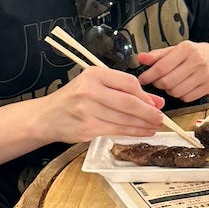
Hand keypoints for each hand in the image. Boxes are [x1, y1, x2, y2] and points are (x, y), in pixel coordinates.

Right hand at [41, 66, 164, 141]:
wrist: (47, 116)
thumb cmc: (74, 98)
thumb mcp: (95, 84)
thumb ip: (123, 90)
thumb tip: (154, 101)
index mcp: (93, 74)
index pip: (128, 83)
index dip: (145, 95)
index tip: (156, 103)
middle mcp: (89, 91)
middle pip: (129, 102)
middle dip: (148, 112)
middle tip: (161, 117)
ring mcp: (87, 111)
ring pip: (124, 119)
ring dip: (143, 124)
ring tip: (154, 126)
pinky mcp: (87, 129)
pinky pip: (116, 131)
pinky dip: (133, 132)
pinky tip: (142, 132)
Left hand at [137, 41, 208, 101]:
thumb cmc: (191, 53)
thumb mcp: (174, 49)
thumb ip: (157, 55)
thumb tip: (140, 58)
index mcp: (186, 49)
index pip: (161, 67)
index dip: (148, 76)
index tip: (142, 79)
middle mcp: (197, 61)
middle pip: (168, 82)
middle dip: (158, 84)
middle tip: (157, 81)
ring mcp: (204, 75)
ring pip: (176, 92)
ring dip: (169, 90)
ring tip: (170, 83)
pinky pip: (186, 98)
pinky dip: (180, 95)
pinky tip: (181, 87)